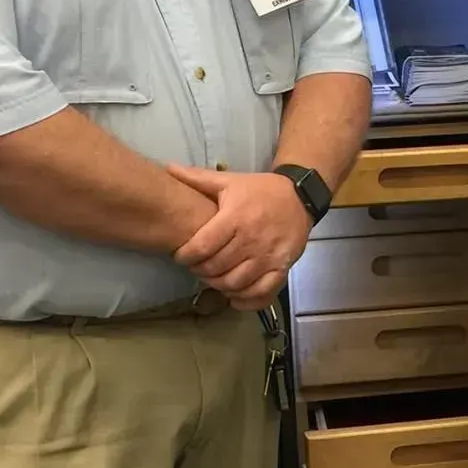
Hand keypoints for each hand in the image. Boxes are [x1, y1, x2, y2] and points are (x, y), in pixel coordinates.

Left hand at [168, 166, 309, 296]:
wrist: (299, 197)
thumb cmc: (260, 190)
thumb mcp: (229, 181)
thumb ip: (198, 178)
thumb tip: (168, 168)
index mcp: (235, 218)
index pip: (202, 247)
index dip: (186, 256)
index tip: (181, 256)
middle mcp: (251, 240)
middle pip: (216, 268)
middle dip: (199, 271)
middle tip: (195, 267)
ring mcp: (268, 256)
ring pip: (235, 283)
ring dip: (218, 285)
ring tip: (212, 278)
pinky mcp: (282, 268)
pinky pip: (261, 292)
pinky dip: (244, 299)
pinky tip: (233, 295)